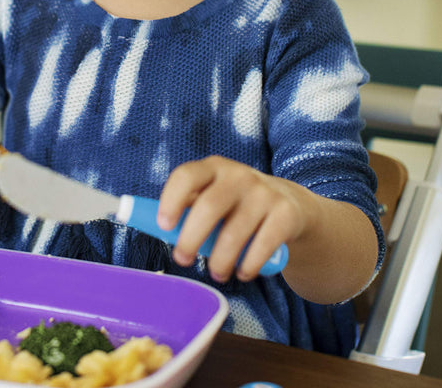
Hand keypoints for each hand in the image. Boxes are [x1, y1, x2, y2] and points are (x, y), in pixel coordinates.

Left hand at [157, 156, 313, 281]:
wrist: (289, 204)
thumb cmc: (235, 203)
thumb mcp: (213, 194)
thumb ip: (188, 207)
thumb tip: (152, 227)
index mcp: (212, 168)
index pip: (186, 176)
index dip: (171, 200)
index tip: (163, 226)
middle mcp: (238, 175)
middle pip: (208, 207)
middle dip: (191, 239)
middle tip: (183, 259)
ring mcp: (263, 193)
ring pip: (234, 234)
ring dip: (220, 262)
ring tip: (216, 273)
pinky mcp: (285, 213)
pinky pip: (262, 246)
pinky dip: (249, 266)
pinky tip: (243, 272)